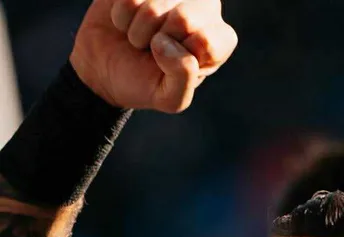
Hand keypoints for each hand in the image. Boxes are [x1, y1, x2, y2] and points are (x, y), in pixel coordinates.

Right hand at [70, 0, 237, 112]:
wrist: (104, 68)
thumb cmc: (144, 82)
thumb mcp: (169, 98)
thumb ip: (183, 78)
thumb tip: (165, 42)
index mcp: (217, 38)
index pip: (208, 42)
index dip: (182, 58)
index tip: (172, 64)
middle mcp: (202, 6)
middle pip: (183, 19)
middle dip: (158, 43)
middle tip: (153, 49)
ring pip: (153, 6)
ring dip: (137, 31)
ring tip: (139, 38)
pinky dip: (121, 16)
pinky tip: (127, 20)